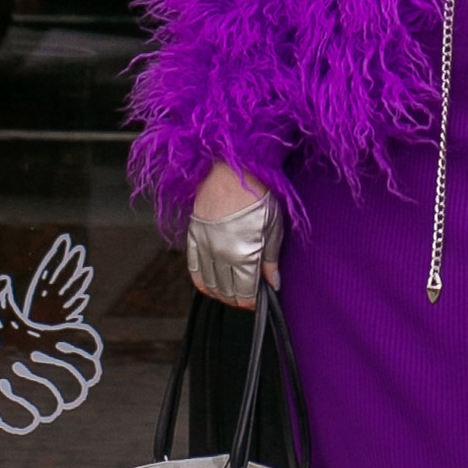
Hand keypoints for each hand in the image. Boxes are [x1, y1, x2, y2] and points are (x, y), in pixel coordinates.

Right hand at [186, 165, 279, 305]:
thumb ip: (271, 259)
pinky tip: (209, 284)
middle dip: (237, 299)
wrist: (231, 167)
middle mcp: (220, 254)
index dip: (252, 301)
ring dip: (220, 293)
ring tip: (230, 293)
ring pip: (208, 283)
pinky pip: (193, 267)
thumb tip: (273, 282)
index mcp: (243, 254)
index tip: (258, 301)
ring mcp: (204, 246)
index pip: (245, 292)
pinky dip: (201, 280)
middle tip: (246, 297)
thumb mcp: (274, 226)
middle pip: (226, 291)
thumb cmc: (257, 192)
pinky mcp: (194, 235)